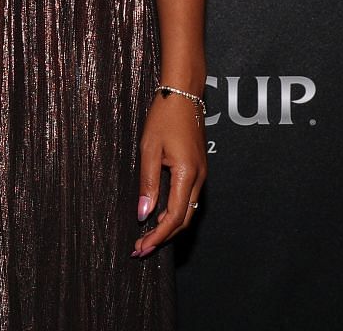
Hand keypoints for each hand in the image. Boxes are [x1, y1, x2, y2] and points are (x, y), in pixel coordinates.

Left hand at [133, 89, 205, 256]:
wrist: (184, 94)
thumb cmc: (164, 117)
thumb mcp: (149, 149)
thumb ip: (148, 183)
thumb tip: (144, 213)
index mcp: (188, 174)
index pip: (175, 217)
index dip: (158, 236)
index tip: (142, 247)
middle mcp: (199, 178)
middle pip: (184, 220)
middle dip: (162, 237)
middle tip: (140, 248)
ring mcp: (201, 174)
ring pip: (187, 211)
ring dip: (168, 227)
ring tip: (146, 236)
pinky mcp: (198, 169)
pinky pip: (188, 199)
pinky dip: (174, 213)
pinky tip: (158, 215)